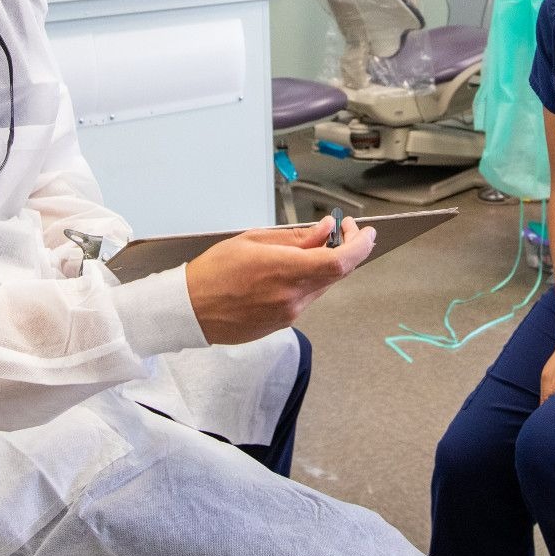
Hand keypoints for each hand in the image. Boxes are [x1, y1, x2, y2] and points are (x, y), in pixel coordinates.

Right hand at [184, 216, 375, 344]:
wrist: (190, 309)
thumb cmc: (214, 272)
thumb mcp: (253, 241)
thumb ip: (295, 238)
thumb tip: (325, 231)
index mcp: (286, 271)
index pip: (341, 261)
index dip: (360, 246)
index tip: (364, 232)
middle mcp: (293, 297)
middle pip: (336, 274)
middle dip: (346, 251)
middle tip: (343, 232)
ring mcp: (289, 314)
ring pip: (321, 287)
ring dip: (324, 267)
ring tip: (310, 249)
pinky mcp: (282, 325)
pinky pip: (305, 300)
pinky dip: (307, 282)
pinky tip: (290, 271)